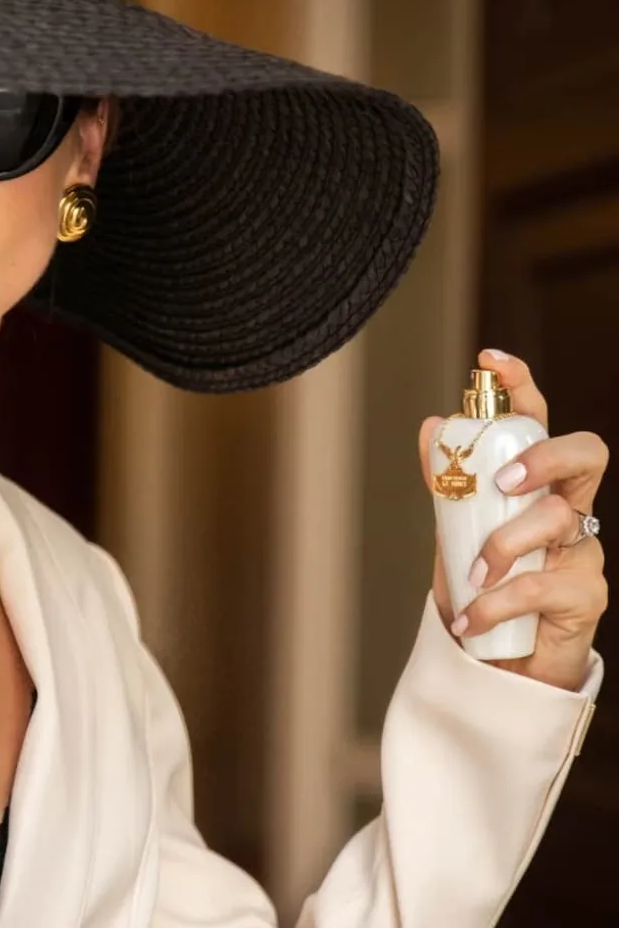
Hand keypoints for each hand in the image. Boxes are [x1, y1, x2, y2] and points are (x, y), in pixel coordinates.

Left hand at [418, 349, 607, 691]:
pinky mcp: (586, 595)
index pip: (537, 422)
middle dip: (544, 456)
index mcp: (533, 483)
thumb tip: (432, 425)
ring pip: (554, 520)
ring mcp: (582, 549)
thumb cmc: (483, 584)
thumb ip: (449, 483)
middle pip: (584, 454)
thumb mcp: (455, 530)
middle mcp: (567, 507)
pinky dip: (494, 602)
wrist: (498, 657)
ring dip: (501, 546)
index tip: (489, 360)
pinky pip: (540, 586)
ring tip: (469, 577)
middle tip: (504, 481)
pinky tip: (469, 619)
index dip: (521, 386)